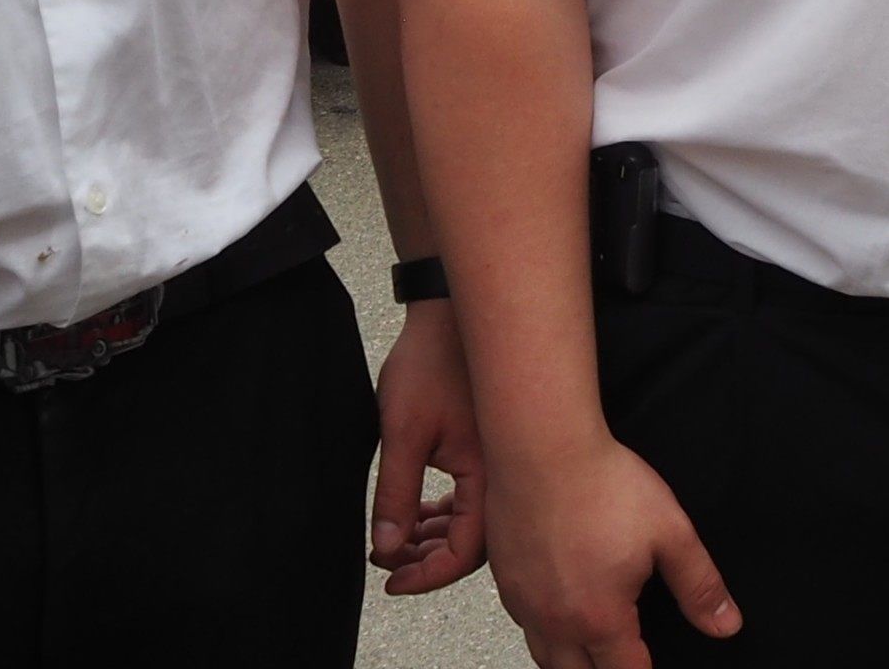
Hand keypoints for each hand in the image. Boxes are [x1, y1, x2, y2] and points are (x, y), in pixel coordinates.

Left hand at [370, 302, 486, 592]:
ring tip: (397, 541)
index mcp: (486, 472)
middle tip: (388, 562)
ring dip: (435, 537)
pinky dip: (444, 513)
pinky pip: (472, 497)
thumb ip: (396, 495)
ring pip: (473, 521)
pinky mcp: (486, 445)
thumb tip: (388, 546)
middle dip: (428, 560)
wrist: (447, 312)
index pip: (465, 551)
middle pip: (474, 543)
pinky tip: (420, 513)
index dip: (425, 573)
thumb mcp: (402, 433)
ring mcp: (496, 457)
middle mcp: (500, 470)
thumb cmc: (430, 361)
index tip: (389, 576)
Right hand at [489, 430, 740, 666]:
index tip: (651, 667)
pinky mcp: (504, 580)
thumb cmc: (602, 484)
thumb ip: (699, 585)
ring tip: (590, 652)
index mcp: (600, 618)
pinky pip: (524, 625)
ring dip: (570, 661)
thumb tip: (725, 624)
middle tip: (621, 660)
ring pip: (545, 658)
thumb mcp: (671, 533)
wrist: (542, 450)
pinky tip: (557, 611)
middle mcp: (555, 622)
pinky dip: (543, 631)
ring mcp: (524, 604)